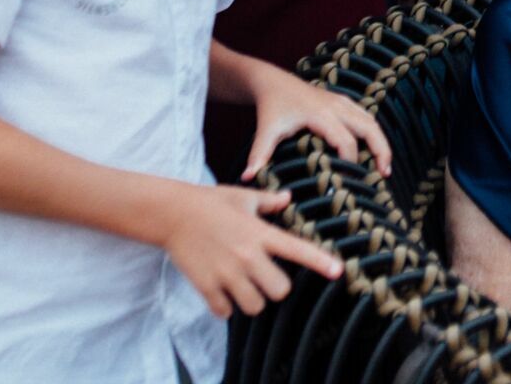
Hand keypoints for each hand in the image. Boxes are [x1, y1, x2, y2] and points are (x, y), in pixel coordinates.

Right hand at [159, 183, 342, 316]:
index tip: (338, 272)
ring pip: (255, 306)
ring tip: (244, 288)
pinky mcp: (206, 285)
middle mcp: (247, 255)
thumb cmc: (210, 202)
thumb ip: (269, 202)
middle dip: (276, 288)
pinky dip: (226, 307)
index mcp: (261, 233)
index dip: (321, 262)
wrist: (172, 212)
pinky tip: (223, 293)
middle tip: (266, 279)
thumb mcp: (243, 197)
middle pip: (280, 290)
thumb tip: (288, 198)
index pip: (298, 250)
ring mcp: (226, 272)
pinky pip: (225, 311)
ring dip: (252, 301)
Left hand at [241, 65, 391, 182]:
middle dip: (380, 150)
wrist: (273, 82)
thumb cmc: (271, 108)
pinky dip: (374, 133)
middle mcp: (337, 107)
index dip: (350, 161)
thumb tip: (247, 178)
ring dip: (381, 142)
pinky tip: (374, 151)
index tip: (350, 180)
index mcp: (321, 115)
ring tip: (384, 167)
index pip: (345, 140)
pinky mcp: (344, 102)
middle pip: (369, 127)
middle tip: (384, 174)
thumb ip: (259, 155)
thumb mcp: (265, 131)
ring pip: (371, 121)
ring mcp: (342, 102)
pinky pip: (366, 116)